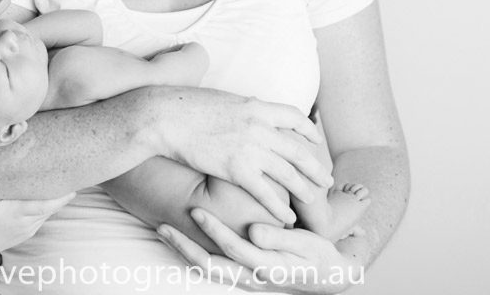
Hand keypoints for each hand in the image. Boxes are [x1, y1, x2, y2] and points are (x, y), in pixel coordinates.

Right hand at [0, 173, 73, 258]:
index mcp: (17, 214)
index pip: (45, 206)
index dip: (61, 199)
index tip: (72, 189)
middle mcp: (25, 224)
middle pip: (50, 209)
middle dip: (61, 197)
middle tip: (69, 180)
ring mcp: (26, 231)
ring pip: (46, 215)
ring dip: (54, 204)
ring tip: (60, 188)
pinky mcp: (24, 234)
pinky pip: (40, 220)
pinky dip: (46, 210)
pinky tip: (45, 201)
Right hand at [155, 87, 333, 224]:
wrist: (165, 116)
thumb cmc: (185, 105)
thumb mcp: (222, 99)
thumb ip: (241, 107)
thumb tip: (247, 107)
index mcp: (256, 106)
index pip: (294, 116)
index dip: (308, 130)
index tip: (315, 139)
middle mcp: (259, 127)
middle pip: (299, 149)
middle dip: (316, 167)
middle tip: (326, 179)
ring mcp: (250, 149)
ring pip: (289, 173)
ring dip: (304, 188)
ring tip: (313, 200)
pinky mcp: (236, 169)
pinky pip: (266, 192)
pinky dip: (280, 207)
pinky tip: (287, 216)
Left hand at [157, 208, 363, 293]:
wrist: (327, 277)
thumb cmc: (317, 256)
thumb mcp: (306, 245)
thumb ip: (280, 238)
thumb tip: (253, 232)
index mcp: (266, 266)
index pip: (233, 248)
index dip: (213, 229)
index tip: (196, 210)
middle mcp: (250, 277)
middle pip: (209, 266)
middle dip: (183, 247)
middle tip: (163, 226)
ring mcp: (243, 279)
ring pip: (205, 269)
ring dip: (182, 251)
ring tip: (162, 231)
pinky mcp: (240, 275)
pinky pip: (211, 267)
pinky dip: (191, 253)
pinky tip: (179, 239)